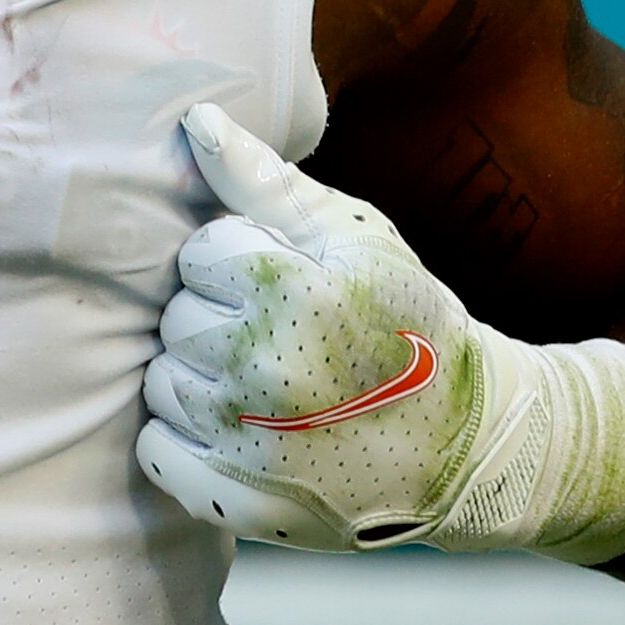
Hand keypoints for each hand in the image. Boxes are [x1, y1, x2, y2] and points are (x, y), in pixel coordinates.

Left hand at [132, 105, 624, 562]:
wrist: (467, 442)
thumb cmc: (406, 321)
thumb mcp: (355, 234)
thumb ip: (264, 178)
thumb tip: (195, 120)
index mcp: (291, 292)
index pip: (200, 254)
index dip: (240, 263)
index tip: (285, 285)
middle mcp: (262, 370)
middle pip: (175, 317)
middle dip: (218, 319)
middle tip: (282, 338)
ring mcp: (247, 446)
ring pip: (162, 382)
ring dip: (200, 378)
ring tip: (268, 385)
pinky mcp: (240, 504)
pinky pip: (158, 452)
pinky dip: (185, 441)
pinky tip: (242, 431)